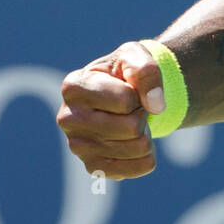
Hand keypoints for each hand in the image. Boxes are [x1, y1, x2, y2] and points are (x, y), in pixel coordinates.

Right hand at [57, 42, 165, 179]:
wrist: (124, 95)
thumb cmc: (125, 73)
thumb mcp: (135, 56)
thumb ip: (146, 71)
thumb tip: (155, 106)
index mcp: (73, 87)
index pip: (125, 101)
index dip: (137, 94)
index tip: (127, 89)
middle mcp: (68, 119)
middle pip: (132, 128)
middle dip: (142, 115)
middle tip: (132, 108)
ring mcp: (78, 147)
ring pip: (139, 148)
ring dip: (145, 132)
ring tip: (129, 121)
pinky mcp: (94, 167)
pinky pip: (142, 166)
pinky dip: (148, 152)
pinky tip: (131, 140)